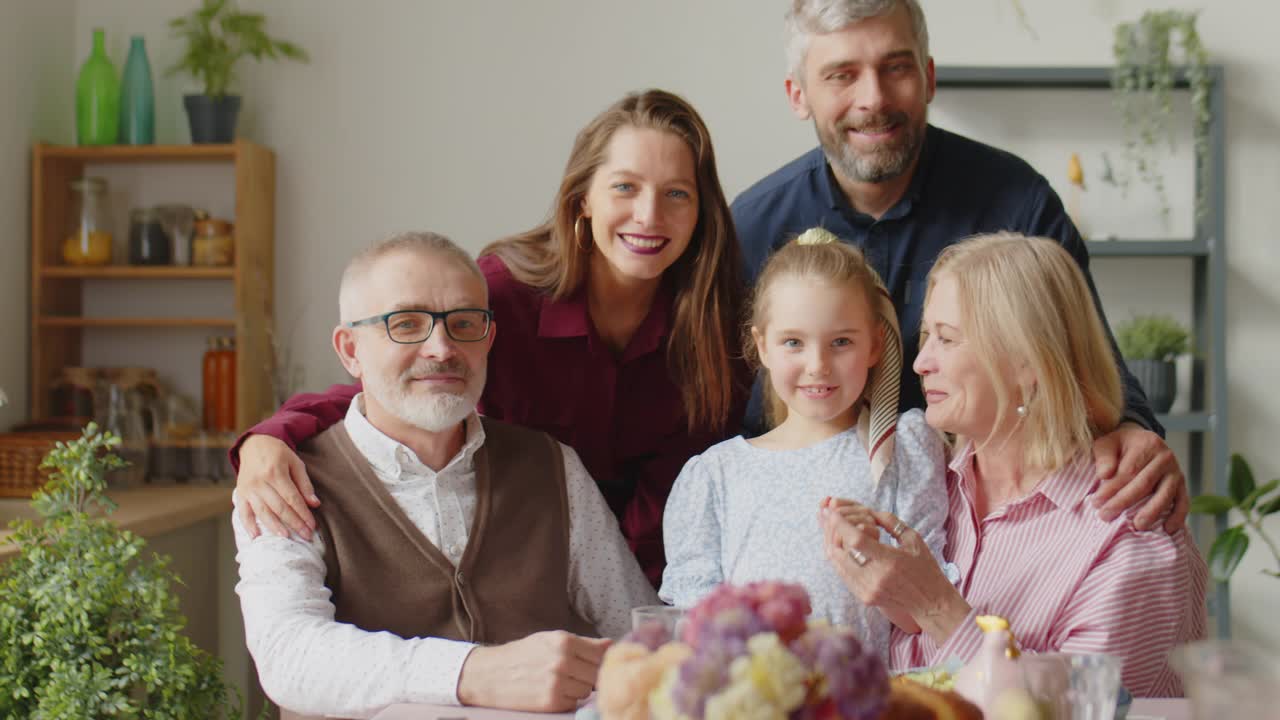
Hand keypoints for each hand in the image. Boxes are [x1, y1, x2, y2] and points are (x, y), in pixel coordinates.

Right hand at [235, 434, 319, 539]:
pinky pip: (243, 511)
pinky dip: (248, 525)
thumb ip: (304, 484)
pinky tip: (256, 536)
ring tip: (286, 537)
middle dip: (294, 523)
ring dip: (274, 526)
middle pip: (279, 507)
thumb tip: (314, 504)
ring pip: (262, 511)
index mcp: (276, 472)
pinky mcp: (240, 493)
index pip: (292, 498)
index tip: (312, 526)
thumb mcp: (295, 462)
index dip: (303, 514)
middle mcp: (260, 482)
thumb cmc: (278, 453)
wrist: (253, 444)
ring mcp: (248, 488)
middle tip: (305, 536)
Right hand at [457, 631, 610, 711]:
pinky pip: (574, 703)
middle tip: (575, 674)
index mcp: (564, 641)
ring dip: (579, 688)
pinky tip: (552, 692)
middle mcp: (563, 660)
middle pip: (598, 673)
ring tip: (560, 682)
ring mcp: (557, 683)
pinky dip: (567, 700)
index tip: (594, 663)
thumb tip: (611, 644)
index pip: (602, 654)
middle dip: (590, 675)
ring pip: (588, 690)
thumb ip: (583, 643)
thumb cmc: (521, 655)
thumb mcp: (550, 639)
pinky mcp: (552, 702)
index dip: (600, 660)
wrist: (489, 675)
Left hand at [820, 497, 921, 633]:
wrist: (930, 602)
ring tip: (828, 526)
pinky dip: (838, 557)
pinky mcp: (863, 598)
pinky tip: (837, 544)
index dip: (841, 524)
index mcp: (890, 561)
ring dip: (830, 543)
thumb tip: (867, 509)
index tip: (831, 510)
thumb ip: (889, 522)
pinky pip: (842, 574)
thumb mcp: (913, 539)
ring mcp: (867, 590)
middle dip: (829, 531)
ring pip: (836, 563)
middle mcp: (875, 578)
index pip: (857, 540)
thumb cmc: (924, 567)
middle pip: (840, 551)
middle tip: (826, 515)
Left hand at [1091, 422, 1187, 531]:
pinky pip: (1183, 503)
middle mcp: (1166, 458)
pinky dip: (1177, 517)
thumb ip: (1104, 457)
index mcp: (1148, 444)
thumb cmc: (1121, 446)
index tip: (1096, 502)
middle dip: (1124, 502)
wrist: (1142, 442)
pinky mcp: (1182, 486)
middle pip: (1145, 484)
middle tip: (1106, 516)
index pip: (1129, 470)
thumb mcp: (1108, 443)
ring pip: (1165, 495)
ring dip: (1151, 513)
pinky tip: (1168, 530)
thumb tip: (1104, 474)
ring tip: (1137, 526)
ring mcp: (1176, 473)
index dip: (1112, 488)